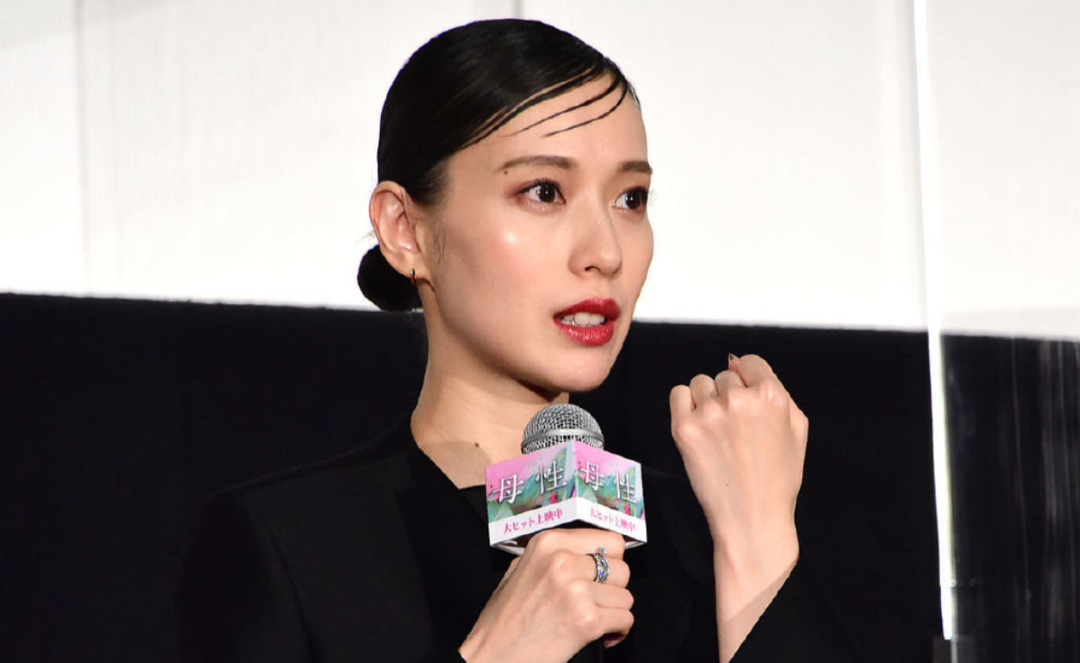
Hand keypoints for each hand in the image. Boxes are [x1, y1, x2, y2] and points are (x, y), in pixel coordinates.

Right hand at [459, 529, 632, 662]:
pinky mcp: (587, 621)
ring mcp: (576, 591)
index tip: (605, 574)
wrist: (492, 656)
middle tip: (595, 602)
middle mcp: (563, 561)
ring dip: (613, 612)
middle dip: (612, 589)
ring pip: (625, 597)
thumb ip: (554, 555)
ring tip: (591, 619)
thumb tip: (589, 551)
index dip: (611, 561)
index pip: (610, 540)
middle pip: (622, 569)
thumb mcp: (521, 569)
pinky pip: (625, 620)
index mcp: (548, 543)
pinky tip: (598, 634)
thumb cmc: (504, 619)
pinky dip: (616, 631)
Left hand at [669, 354, 806, 659]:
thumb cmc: (776, 480)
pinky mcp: (684, 428)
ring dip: (705, 401)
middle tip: (734, 430)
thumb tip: (741, 362)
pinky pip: (677, 394)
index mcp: (771, 396)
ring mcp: (710, 413)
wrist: (752, 519)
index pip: (750, 362)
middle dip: (728, 397)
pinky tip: (698, 428)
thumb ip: (776, 389)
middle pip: (724, 375)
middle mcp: (739, 400)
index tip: (744, 401)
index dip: (747, 381)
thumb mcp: (797, 429)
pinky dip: (684, 406)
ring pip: (700, 383)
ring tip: (717, 433)